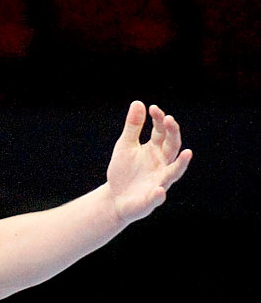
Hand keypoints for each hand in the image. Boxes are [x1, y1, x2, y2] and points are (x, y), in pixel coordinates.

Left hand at [106, 101, 191, 226]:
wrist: (114, 198)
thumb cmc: (124, 171)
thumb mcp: (125, 146)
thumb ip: (133, 127)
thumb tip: (138, 102)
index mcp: (156, 149)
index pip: (162, 132)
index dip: (159, 120)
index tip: (153, 108)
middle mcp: (163, 164)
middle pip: (173, 147)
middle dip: (173, 133)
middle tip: (169, 119)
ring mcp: (159, 182)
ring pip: (174, 172)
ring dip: (181, 163)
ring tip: (188, 153)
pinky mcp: (151, 200)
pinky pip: (157, 197)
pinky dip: (158, 195)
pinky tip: (159, 190)